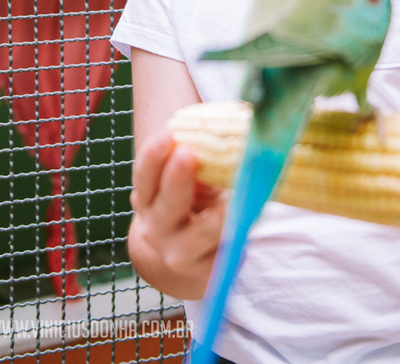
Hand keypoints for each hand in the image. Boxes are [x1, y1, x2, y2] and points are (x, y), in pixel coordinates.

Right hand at [128, 129, 225, 299]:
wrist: (179, 260)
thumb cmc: (184, 208)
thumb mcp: (179, 187)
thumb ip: (194, 164)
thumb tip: (227, 127)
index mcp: (148, 199)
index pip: (145, 175)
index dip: (155, 154)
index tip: (170, 133)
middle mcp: (157, 228)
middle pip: (168, 203)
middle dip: (178, 179)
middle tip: (189, 155)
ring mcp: (181, 254)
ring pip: (202, 232)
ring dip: (220, 214)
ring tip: (235, 197)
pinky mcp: (208, 273)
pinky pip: (227, 250)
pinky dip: (242, 232)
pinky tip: (254, 216)